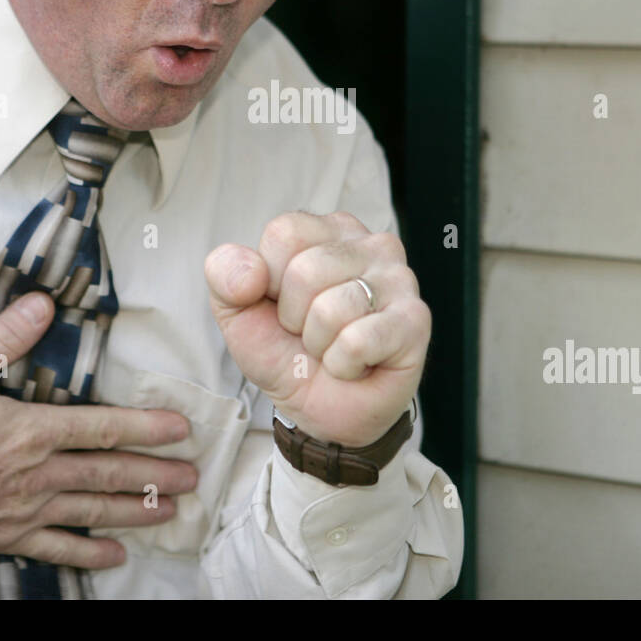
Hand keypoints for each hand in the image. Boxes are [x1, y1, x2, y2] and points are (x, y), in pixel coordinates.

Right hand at [0, 292, 197, 567]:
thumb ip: (2, 338)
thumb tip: (41, 302)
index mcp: (28, 432)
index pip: (101, 429)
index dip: (145, 427)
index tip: (181, 428)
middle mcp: (35, 475)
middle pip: (108, 474)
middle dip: (156, 474)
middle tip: (196, 474)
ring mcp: (23, 512)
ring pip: (92, 513)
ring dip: (136, 511)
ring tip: (172, 510)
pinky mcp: (6, 538)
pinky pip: (57, 550)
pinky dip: (89, 554)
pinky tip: (116, 556)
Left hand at [204, 211, 429, 448]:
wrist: (318, 410)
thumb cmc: (285, 350)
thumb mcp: (237, 310)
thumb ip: (224, 273)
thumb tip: (251, 274)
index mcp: (329, 230)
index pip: (284, 233)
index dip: (269, 281)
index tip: (282, 305)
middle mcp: (372, 244)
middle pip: (306, 271)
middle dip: (294, 318)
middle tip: (311, 333)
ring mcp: (400, 280)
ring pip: (331, 308)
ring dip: (319, 345)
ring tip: (334, 347)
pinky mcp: (415, 321)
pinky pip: (357, 341)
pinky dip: (343, 365)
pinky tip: (356, 364)